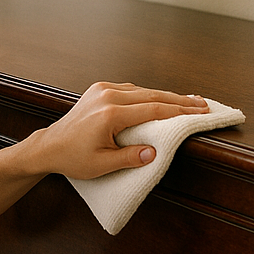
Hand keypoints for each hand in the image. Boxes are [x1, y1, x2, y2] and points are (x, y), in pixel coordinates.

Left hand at [37, 82, 207, 180]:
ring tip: (188, 100)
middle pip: (151, 95)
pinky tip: (161, 98)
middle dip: (179, 100)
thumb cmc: (73, 157)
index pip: (153, 109)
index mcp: (109, 114)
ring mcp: (101, 89)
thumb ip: (130, 158)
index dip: (180, 111)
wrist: (49, 146)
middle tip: (203, 104)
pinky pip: (129, 89)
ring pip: (142, 90)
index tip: (201, 112)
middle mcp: (106, 96)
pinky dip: (147, 94)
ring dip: (165, 95)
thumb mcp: (102, 164)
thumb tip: (155, 152)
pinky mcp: (98, 89)